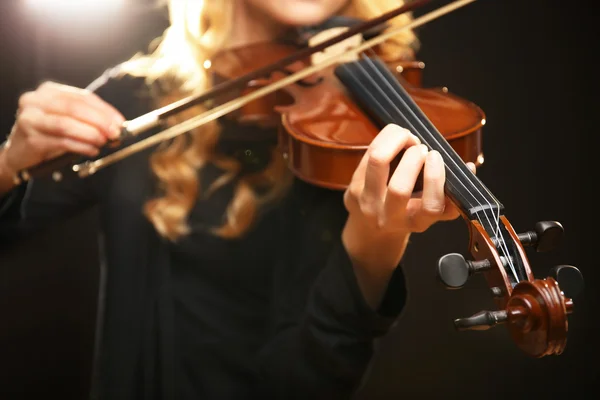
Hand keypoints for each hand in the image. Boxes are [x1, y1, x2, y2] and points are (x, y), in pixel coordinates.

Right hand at [0, 81, 124, 177]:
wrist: (20, 154)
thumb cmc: (49, 135)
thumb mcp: (69, 121)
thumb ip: (90, 120)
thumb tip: (117, 126)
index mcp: (49, 91)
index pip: (83, 97)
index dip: (105, 110)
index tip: (120, 122)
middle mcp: (36, 100)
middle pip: (74, 107)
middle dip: (99, 121)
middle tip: (115, 133)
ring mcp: (30, 118)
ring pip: (67, 124)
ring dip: (90, 134)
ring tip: (104, 142)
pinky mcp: (30, 138)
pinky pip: (62, 141)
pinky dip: (81, 147)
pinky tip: (92, 150)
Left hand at [342, 124, 475, 273]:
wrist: (370, 228)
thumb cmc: (408, 211)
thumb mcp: (431, 210)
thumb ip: (451, 194)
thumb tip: (470, 167)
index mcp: (416, 222)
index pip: (430, 207)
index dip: (435, 178)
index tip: (436, 157)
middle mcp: (390, 217)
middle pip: (400, 188)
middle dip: (413, 159)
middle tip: (421, 147)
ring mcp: (367, 203)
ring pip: (378, 163)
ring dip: (395, 141)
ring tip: (407, 136)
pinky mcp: (352, 189)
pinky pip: (367, 156)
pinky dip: (384, 140)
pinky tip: (394, 138)